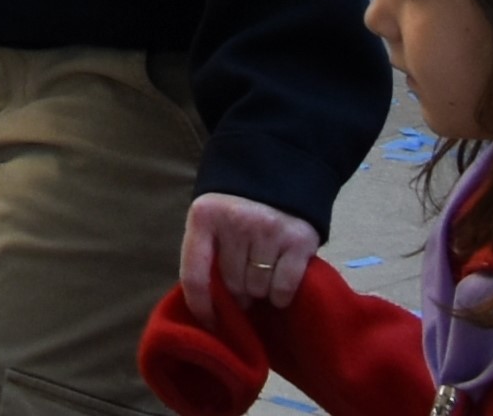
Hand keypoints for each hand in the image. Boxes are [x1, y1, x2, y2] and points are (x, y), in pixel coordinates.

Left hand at [180, 194, 321, 316]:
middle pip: (232, 285)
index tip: (211, 323)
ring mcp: (269, 229)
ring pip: (258, 289)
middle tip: (245, 276)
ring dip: (260, 289)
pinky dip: (281, 294)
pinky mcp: (298, 239)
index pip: (194, 276)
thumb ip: (205, 254)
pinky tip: (280, 277)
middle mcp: (236, 221)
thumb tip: (209, 309)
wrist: (280, 169)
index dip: (200, 307)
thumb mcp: (211, 219)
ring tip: (263, 269)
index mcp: (205, 216)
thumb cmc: (237, 206)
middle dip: (238, 290)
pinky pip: (283, 289)